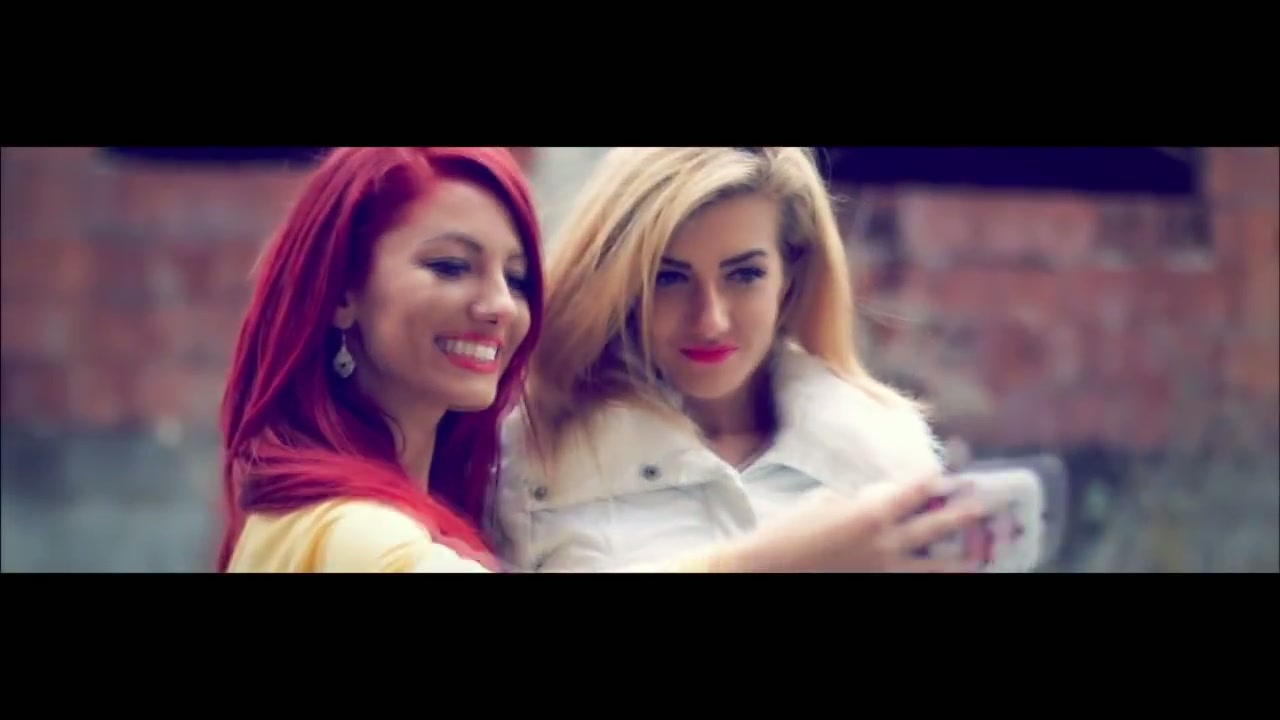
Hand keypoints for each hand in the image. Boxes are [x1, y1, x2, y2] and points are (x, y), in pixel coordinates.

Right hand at [722, 475, 988, 572]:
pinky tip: (936, 576)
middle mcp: (886, 543)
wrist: (769, 570)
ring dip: (958, 562)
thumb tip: (877, 501)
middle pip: (936, 526)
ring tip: (978, 559)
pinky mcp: (875, 585)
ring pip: (933, 567)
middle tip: (981, 506)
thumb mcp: (823, 503)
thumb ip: (857, 501)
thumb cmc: (789, 532)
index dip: (932, 480)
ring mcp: (883, 571)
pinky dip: (922, 577)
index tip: (945, 474)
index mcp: (872, 513)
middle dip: (961, 514)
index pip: (913, 490)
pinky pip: (908, 581)